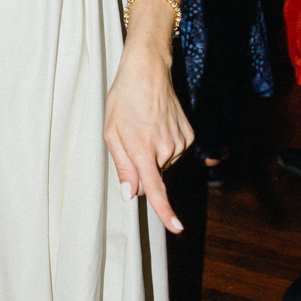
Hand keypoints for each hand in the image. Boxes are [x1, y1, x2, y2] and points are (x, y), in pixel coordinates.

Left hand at [103, 43, 191, 234]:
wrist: (148, 72)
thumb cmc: (123, 100)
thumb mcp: (111, 133)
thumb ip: (122, 166)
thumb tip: (132, 194)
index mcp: (142, 149)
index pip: (156, 189)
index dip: (165, 211)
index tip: (178, 228)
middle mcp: (166, 149)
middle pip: (153, 178)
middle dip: (141, 169)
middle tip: (131, 139)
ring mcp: (181, 142)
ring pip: (163, 166)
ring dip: (152, 156)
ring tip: (144, 128)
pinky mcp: (189, 136)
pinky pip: (174, 154)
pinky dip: (164, 147)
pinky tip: (157, 126)